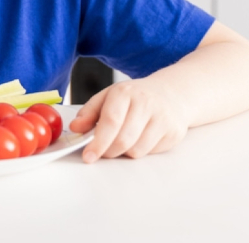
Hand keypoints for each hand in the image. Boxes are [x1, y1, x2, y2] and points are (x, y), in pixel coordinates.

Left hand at [68, 78, 188, 162]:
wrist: (171, 93)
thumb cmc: (135, 96)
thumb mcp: (108, 96)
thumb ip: (89, 112)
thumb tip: (75, 128)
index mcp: (125, 92)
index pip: (111, 121)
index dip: (98, 142)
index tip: (88, 156)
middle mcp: (146, 103)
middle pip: (123, 140)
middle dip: (109, 151)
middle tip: (103, 151)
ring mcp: (162, 118)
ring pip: (137, 151)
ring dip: (125, 152)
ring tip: (124, 140)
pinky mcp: (174, 133)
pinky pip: (150, 153)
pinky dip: (140, 151)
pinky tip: (141, 138)